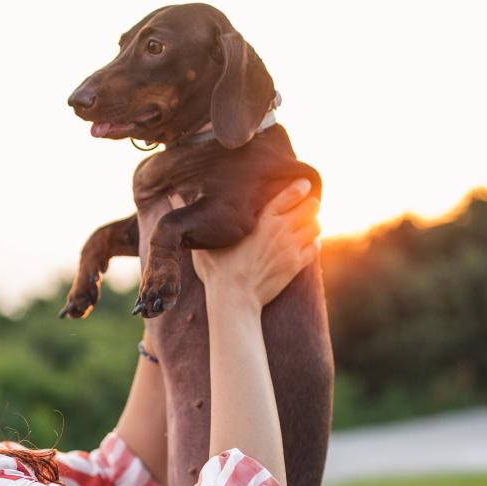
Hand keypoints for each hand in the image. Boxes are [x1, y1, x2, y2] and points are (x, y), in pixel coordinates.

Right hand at [190, 179, 319, 310]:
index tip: (301, 185)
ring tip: (304, 225)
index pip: (291, 193)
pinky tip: (305, 245)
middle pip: (311, 206)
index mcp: (263, 219)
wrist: (235, 300)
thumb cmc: (217, 270)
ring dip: (312, 224)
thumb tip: (170, 193)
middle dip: (309, 204)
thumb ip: (188, 213)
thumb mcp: (202, 240)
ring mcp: (291, 249)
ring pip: (316, 226)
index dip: (299, 187)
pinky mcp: (295, 266)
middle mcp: (281, 230)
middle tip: (302, 206)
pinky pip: (314, 248)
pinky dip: (312, 244)